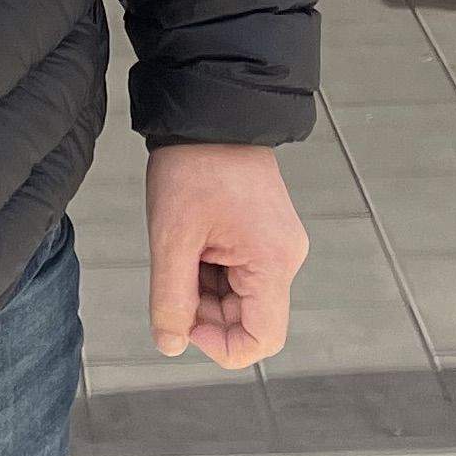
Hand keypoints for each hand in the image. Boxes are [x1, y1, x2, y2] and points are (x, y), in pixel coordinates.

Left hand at [145, 140, 305, 367]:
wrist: (210, 111)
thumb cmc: (194, 166)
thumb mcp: (173, 239)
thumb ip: (171, 300)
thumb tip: (170, 345)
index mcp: (273, 262)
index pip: (262, 341)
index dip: (218, 345)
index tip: (184, 319)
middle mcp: (285, 258)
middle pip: (247, 320)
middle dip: (204, 311)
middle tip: (173, 272)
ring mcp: (277, 245)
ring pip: (240, 298)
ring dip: (204, 289)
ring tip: (183, 246)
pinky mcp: (266, 235)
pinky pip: (240, 274)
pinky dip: (210, 270)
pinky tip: (193, 240)